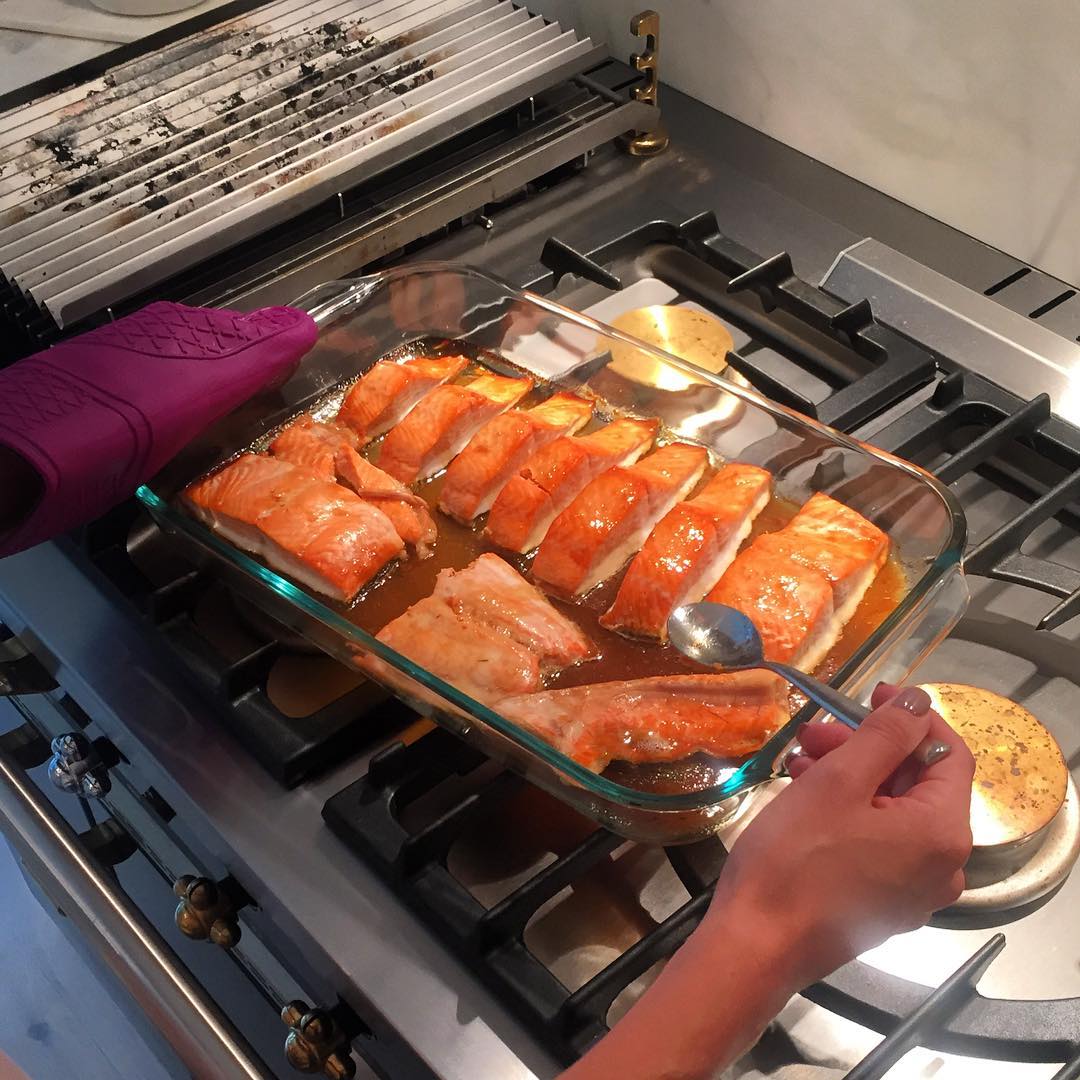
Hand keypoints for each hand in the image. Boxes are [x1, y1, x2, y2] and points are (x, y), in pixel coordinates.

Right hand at [700, 683, 974, 988]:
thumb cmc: (795, 859)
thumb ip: (885, 735)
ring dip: (851, 776)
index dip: (914, 717)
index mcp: (943, 833)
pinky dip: (848, 812)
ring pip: (892, 811)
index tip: (874, 693)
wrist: (757, 943)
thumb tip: (919, 702)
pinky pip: (878, 842)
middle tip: (816, 732)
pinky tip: (804, 798)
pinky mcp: (882, 904)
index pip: (950, 755)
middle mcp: (942, 866)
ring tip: (799, 763)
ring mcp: (913, 890)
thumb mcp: (839, 781)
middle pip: (917, 783)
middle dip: (868, 747)